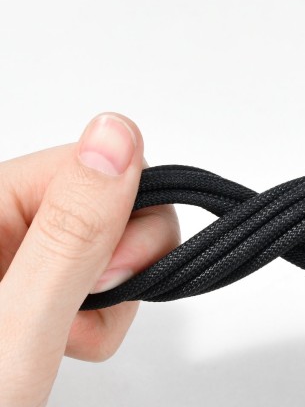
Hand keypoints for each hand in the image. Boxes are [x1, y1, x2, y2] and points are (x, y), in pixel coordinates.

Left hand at [0, 113, 179, 406]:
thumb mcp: (18, 324)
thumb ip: (72, 231)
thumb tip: (117, 132)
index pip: (96, 160)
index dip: (126, 211)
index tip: (110, 271)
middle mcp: (9, 215)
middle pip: (114, 198)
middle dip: (123, 257)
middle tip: (85, 306)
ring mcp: (30, 246)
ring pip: (117, 237)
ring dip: (114, 293)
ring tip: (67, 336)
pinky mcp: (48, 273)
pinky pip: (106, 268)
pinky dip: (107, 309)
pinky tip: (69, 338)